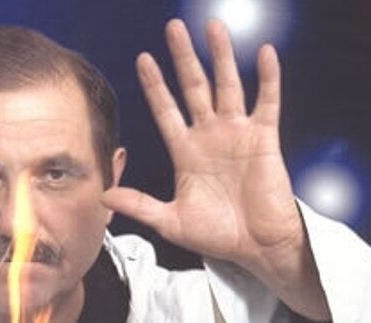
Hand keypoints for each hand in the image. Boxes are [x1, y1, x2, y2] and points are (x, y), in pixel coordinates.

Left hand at [102, 19, 328, 319]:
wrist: (255, 247)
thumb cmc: (216, 235)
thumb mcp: (170, 221)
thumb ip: (139, 205)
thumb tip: (103, 195)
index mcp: (186, 152)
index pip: (166, 110)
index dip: (155, 86)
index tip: (143, 60)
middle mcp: (209, 136)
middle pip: (193, 88)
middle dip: (183, 59)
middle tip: (173, 28)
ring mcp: (237, 134)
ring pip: (228, 86)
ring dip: (221, 56)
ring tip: (213, 27)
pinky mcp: (265, 139)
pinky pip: (267, 102)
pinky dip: (267, 78)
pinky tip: (262, 53)